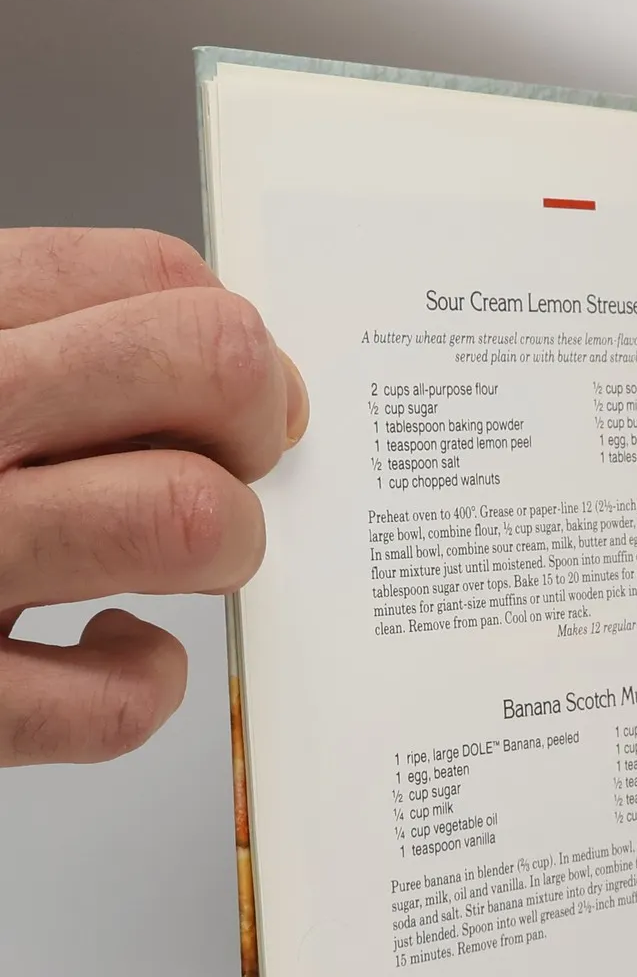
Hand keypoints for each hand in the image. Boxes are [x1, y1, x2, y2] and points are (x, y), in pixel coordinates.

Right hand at [0, 229, 305, 764]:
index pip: (156, 279)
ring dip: (225, 546)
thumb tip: (241, 373)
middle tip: (235, 465)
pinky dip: (142, 683)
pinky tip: (108, 655)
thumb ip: (41, 350)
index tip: (233, 391)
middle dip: (255, 424)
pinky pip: (113, 698)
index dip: (231, 340)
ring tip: (180, 561)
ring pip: (186, 515)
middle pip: (206, 364)